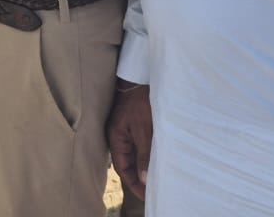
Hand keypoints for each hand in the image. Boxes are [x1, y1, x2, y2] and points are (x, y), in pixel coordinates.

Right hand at [107, 81, 151, 199]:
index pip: (123, 168)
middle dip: (139, 177)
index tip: (147, 195)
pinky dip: (147, 153)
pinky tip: (157, 156)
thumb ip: (143, 155)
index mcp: (116, 138)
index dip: (134, 183)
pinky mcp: (135, 123)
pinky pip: (140, 143)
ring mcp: (126, 128)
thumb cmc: (139, 103)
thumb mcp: (143, 131)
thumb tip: (143, 179)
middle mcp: (119, 135)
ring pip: (135, 153)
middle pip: (128, 162)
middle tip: (154, 189)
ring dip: (144, 165)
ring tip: (157, 176)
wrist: (139, 78)